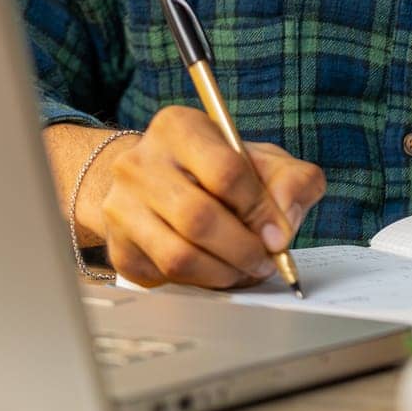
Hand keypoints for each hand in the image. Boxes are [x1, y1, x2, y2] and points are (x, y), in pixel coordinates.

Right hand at [98, 105, 325, 289]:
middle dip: (242, 249)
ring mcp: (122, 206)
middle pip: (199, 218)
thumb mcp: (261, 160)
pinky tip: (216, 271)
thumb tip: (284, 224)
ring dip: (223, 272)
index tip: (277, 234)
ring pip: (179, 255)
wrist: (155, 182)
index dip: (259, 210)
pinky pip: (165, 277)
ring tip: (243, 269)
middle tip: (265, 261)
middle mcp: (140, 163)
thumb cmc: (213, 168)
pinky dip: (200, 282)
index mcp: (179, 127)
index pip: (225, 171)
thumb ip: (292, 180)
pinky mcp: (119, 248)